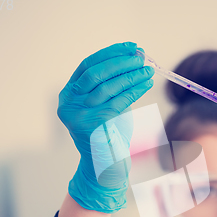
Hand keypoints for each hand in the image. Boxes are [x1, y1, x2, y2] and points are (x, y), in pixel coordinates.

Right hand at [57, 42, 153, 212]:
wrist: (105, 169)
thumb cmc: (108, 136)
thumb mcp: (106, 106)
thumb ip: (111, 86)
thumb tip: (134, 60)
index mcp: (68, 96)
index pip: (87, 66)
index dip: (110, 54)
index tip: (131, 47)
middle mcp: (68, 104)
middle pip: (95, 74)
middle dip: (120, 62)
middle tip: (141, 57)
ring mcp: (77, 115)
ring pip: (107, 88)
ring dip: (131, 75)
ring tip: (148, 70)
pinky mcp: (91, 125)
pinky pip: (117, 102)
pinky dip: (134, 91)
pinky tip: (146, 84)